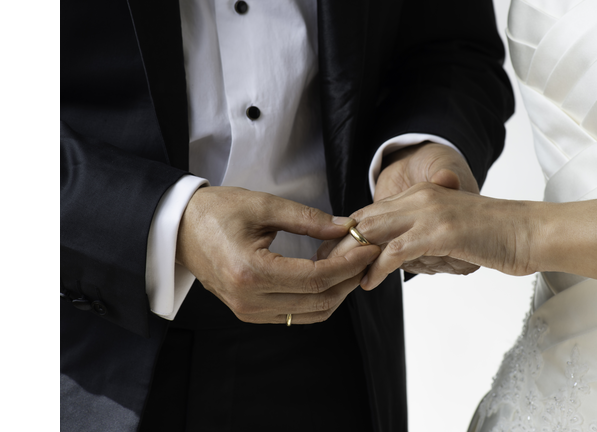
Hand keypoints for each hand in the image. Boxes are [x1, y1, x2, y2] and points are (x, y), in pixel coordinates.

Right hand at [176, 186, 379, 323]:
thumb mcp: (263, 206)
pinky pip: (295, 315)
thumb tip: (345, 228)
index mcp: (251, 272)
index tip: (369, 247)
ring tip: (352, 265)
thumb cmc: (216, 212)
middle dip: (350, 279)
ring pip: (311, 314)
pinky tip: (329, 276)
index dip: (349, 264)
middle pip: (318, 301)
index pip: (316, 278)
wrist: (179, 229)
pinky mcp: (250, 313)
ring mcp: (248, 311)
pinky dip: (318, 299)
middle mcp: (250, 299)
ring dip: (337, 293)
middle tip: (367, 256)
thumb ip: (307, 219)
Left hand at [346, 182, 537, 289]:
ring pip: (375, 232)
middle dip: (341, 245)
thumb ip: (422, 236)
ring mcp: (431, 212)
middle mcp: (422, 197)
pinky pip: (397, 250)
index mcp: (423, 194)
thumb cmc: (493, 236)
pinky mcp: (441, 232)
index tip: (333, 255)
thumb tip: (395, 258)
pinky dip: (377, 268)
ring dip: (353, 258)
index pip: (373, 211)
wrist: (529, 232)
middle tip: (323, 267)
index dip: (349, 233)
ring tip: (340, 279)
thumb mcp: (451, 230)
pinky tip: (369, 283)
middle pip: (366, 219)